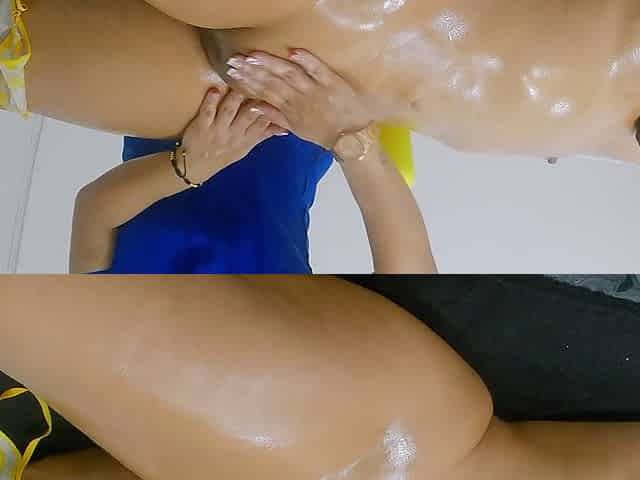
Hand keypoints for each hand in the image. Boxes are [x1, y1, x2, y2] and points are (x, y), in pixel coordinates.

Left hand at [181, 89, 287, 182]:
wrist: (196, 165)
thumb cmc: (223, 155)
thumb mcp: (246, 148)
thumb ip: (264, 135)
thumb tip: (285, 126)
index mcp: (246, 140)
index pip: (263, 123)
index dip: (270, 109)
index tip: (277, 94)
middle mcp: (234, 135)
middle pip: (248, 115)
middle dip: (256, 100)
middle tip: (260, 83)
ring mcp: (217, 130)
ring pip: (229, 110)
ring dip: (235, 96)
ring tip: (240, 82)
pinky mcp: (201, 125)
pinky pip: (207, 111)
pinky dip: (210, 100)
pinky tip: (215, 89)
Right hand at [225, 49, 374, 149]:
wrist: (352, 138)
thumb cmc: (325, 133)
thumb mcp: (298, 130)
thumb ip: (277, 118)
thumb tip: (256, 107)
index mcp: (290, 109)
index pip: (264, 92)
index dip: (247, 82)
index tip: (230, 71)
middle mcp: (299, 98)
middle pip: (272, 82)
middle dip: (252, 71)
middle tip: (234, 60)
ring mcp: (315, 90)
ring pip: (289, 75)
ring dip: (270, 64)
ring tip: (253, 56)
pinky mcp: (332, 83)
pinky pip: (318, 70)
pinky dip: (306, 61)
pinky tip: (293, 52)